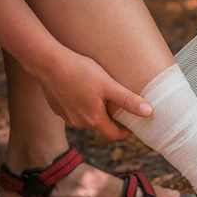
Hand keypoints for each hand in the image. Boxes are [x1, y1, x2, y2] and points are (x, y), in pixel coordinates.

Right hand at [35, 47, 152, 140]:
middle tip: (120, 107)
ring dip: (95, 111)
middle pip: (100, 126)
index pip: (114, 134)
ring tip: (102, 96)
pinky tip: (83, 90)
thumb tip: (149, 112)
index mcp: (93, 120)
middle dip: (111, 119)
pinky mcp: (57, 107)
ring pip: (86, 118)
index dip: (125, 132)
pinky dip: (81, 105)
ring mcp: (66, 116)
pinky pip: (74, 110)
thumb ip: (128, 100)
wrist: (47, 62)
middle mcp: (78, 122)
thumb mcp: (108, 85)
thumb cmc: (80, 71)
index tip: (133, 125)